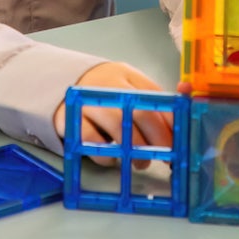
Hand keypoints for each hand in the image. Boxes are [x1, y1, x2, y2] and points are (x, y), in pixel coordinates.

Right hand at [54, 61, 172, 165]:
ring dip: (135, 150)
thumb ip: (149, 102)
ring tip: (141, 162)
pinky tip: (112, 158)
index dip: (173, 121)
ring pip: (119, 126)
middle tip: (166, 157)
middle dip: (158, 139)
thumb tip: (179, 125)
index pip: (157, 97)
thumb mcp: (125, 88)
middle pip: (141, 112)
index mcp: (126, 76)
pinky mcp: (71, 120)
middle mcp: (108, 85)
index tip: (182, 141)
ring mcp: (89, 102)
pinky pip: (93, 141)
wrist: (57, 86)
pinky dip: (106, 154)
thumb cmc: (101, 93)